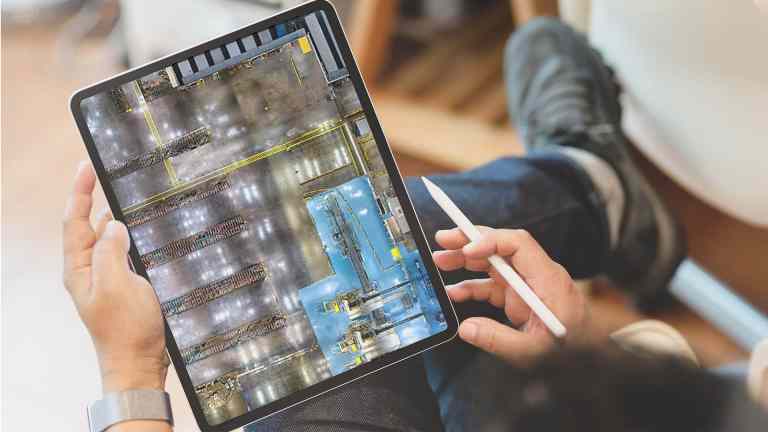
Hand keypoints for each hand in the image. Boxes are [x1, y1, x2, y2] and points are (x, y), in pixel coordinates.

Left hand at [63, 161, 168, 392]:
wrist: (137, 363)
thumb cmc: (125, 329)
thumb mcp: (116, 284)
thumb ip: (110, 250)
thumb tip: (112, 225)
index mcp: (79, 268)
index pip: (73, 221)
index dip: (79, 192)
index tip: (86, 166)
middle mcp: (88, 270)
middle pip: (84, 226)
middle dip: (90, 198)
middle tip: (101, 173)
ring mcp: (105, 279)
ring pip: (103, 239)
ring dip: (109, 216)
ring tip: (120, 194)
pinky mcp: (122, 286)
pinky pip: (120, 252)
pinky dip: (126, 236)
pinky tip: (136, 230)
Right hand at [433, 227, 587, 363]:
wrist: (590, 356)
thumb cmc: (571, 349)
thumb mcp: (534, 351)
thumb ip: (498, 340)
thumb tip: (466, 328)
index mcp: (547, 279)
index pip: (519, 245)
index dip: (490, 241)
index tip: (466, 250)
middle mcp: (536, 275)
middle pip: (501, 246)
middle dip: (470, 240)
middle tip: (442, 240)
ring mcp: (526, 284)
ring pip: (493, 262)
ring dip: (465, 260)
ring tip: (439, 261)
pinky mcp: (518, 296)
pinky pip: (491, 284)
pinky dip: (471, 286)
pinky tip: (453, 291)